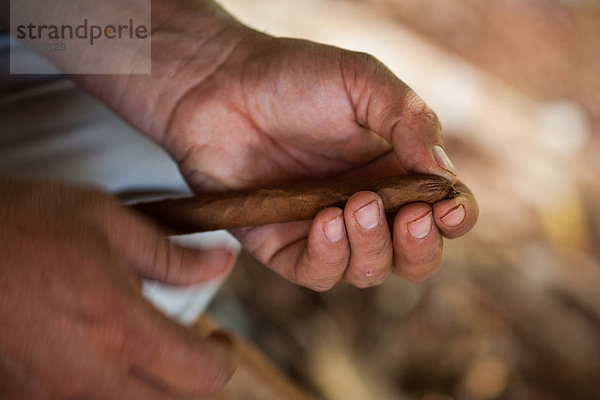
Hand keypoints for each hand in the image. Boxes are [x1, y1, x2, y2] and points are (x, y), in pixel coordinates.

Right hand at [0, 180, 236, 398]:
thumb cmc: (17, 226)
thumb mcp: (104, 221)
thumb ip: (171, 253)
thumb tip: (222, 263)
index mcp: (122, 331)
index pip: (204, 374)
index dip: (224, 357)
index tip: (222, 338)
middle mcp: (91, 379)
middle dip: (194, 378)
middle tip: (192, 346)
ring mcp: (51, 399)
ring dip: (154, 390)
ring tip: (148, 354)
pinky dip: (109, 393)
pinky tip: (102, 361)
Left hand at [157, 28, 477, 288]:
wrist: (220, 84)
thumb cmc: (292, 76)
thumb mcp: (362, 81)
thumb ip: (408, 119)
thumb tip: (441, 174)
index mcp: (395, 170)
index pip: (441, 211)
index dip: (455, 218)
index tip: (448, 208)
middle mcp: (365, 207)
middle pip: (412, 256)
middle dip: (419, 247)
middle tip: (407, 215)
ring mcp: (324, 230)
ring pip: (368, 270)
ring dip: (372, 247)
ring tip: (355, 204)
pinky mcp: (282, 244)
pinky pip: (316, 273)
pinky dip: (328, 256)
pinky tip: (324, 220)